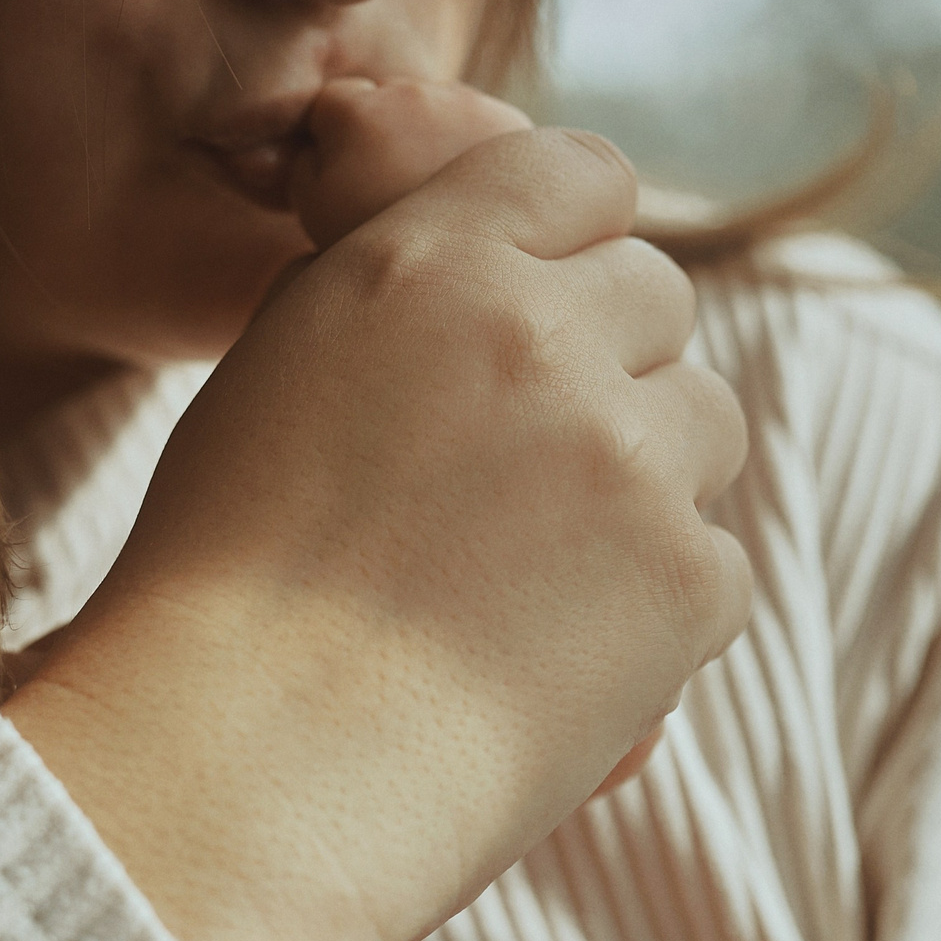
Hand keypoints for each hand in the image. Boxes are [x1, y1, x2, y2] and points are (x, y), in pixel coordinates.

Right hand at [7, 126, 751, 940]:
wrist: (245, 769)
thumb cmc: (226, 584)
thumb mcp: (283, 368)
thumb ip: (399, 291)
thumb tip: (491, 263)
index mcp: (427, 260)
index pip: (580, 171)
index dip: (578, 232)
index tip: (557, 293)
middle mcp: (542, 332)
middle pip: (657, 296)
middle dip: (611, 360)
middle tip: (528, 463)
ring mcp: (626, 456)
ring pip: (704, 422)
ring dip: (645, 474)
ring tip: (532, 568)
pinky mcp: (687, 579)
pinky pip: (713, 558)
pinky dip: (655, 607)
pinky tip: (548, 656)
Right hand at [289, 75, 532, 246]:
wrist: (468, 276)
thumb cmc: (375, 245)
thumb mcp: (314, 209)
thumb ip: (300, 160)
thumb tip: (312, 136)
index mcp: (358, 110)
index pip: (331, 105)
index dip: (332, 144)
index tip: (346, 181)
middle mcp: (413, 93)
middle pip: (385, 99)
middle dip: (384, 132)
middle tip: (389, 189)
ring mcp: (465, 103)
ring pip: (433, 108)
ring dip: (428, 136)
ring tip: (428, 193)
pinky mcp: (508, 120)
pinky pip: (477, 123)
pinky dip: (469, 148)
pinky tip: (465, 190)